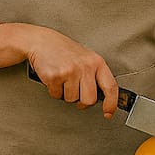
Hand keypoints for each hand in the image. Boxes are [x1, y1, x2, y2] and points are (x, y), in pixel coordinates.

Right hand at [0, 22, 118, 117]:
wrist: (42, 42)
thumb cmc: (66, 52)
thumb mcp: (87, 59)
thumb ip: (95, 76)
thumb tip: (103, 98)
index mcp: (97, 62)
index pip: (110, 86)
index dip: (111, 103)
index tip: (108, 113)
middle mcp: (85, 66)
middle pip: (90, 100)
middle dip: (82, 101)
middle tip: (76, 92)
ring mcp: (70, 71)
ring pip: (72, 99)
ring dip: (66, 94)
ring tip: (63, 79)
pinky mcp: (55, 76)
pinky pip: (57, 95)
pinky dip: (54, 91)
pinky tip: (55, 78)